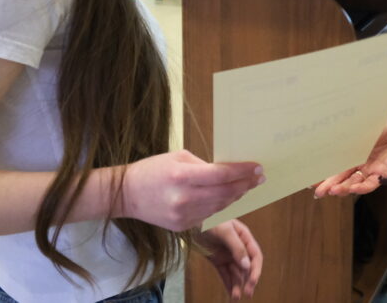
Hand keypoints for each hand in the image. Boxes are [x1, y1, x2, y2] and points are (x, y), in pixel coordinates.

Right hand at [122, 150, 263, 230]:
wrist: (127, 195)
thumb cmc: (153, 170)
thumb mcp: (179, 157)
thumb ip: (204, 166)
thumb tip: (228, 171)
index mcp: (182, 176)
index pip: (221, 175)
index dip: (243, 172)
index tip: (258, 168)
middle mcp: (184, 198)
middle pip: (225, 193)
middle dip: (245, 185)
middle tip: (259, 177)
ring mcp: (183, 216)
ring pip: (219, 207)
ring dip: (235, 196)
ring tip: (246, 186)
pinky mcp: (182, 227)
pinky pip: (208, 215)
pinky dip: (220, 206)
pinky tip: (227, 197)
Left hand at [197, 219, 262, 298]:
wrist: (191, 221)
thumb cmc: (209, 220)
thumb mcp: (225, 231)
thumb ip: (237, 247)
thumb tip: (247, 266)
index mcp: (244, 237)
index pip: (255, 256)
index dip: (256, 269)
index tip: (252, 282)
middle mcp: (238, 247)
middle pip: (247, 267)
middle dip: (248, 281)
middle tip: (248, 294)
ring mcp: (228, 254)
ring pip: (236, 273)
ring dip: (237, 285)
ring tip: (235, 298)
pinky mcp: (217, 260)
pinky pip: (225, 274)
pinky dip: (228, 284)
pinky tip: (230, 294)